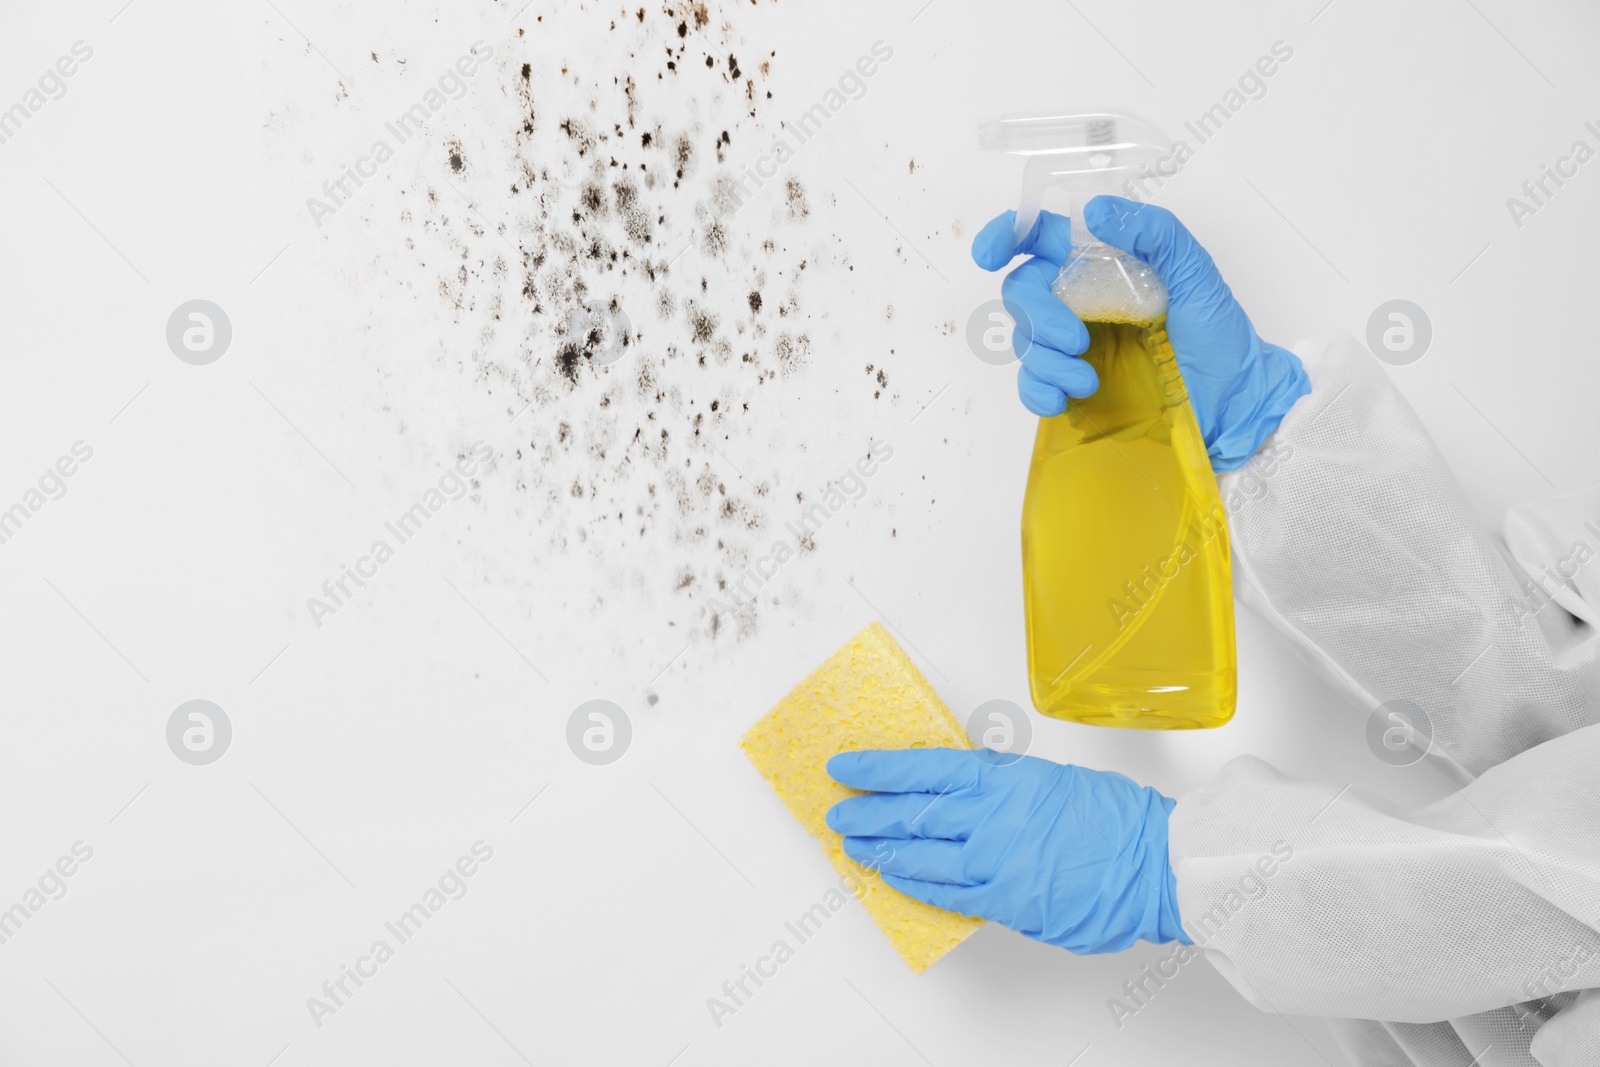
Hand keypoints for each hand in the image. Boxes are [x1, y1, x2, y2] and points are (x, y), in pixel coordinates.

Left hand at [826, 748, 1187, 953]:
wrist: (1153, 861)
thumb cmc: (1112, 817)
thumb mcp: (1047, 779)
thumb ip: (998, 784)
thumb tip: (959, 789)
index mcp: (1000, 777)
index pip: (920, 768)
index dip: (876, 769)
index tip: (845, 767)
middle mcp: (989, 817)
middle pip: (910, 812)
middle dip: (867, 811)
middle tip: (837, 811)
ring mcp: (993, 861)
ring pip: (919, 853)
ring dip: (880, 848)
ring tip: (852, 845)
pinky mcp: (1004, 900)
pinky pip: (945, 893)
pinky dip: (913, 884)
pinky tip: (892, 877)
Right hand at [970, 195, 1310, 471]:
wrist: (1235, 403)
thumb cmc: (1221, 335)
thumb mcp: (1197, 273)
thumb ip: (1154, 233)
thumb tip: (1096, 210)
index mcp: (1103, 262)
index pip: (1041, 238)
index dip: (1007, 236)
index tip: (991, 254)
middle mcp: (1081, 300)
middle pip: (1023, 291)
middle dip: (1038, 315)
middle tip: (1077, 338)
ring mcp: (1074, 346)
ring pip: (1024, 342)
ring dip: (1045, 360)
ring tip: (1088, 379)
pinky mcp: (1073, 387)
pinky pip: (1032, 387)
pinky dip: (1038, 392)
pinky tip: (1065, 398)